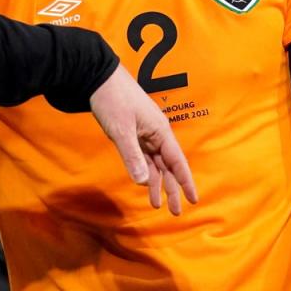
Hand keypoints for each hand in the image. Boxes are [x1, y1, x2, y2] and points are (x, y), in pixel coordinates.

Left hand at [89, 65, 197, 211]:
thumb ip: (132, 156)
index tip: (193, 199)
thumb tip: (143, 182)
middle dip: (171, 189)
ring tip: (156, 205)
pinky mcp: (132, 134)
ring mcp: (144, 134)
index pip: (177, 161)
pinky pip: (142, 157)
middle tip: (175, 212)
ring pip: (155, 164)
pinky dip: (144, 171)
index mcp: (160, 131)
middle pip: (168, 166)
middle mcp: (156, 134)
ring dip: (156, 183)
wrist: (97, 78)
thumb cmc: (112, 100)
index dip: (185, 182)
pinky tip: (144, 184)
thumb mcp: (121, 130)